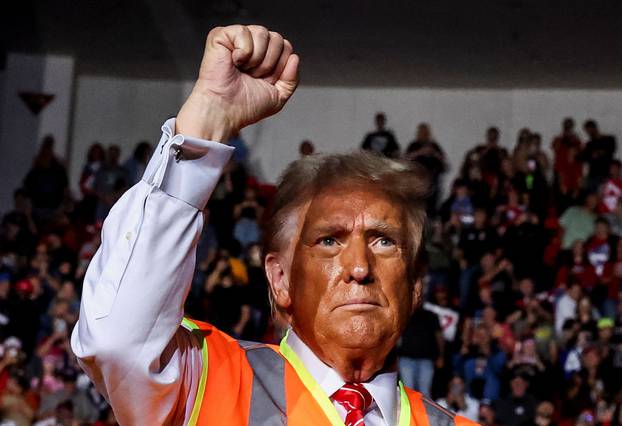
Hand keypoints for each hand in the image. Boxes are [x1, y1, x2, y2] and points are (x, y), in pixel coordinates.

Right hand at [177, 25, 298, 140]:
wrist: (225, 110)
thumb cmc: (245, 107)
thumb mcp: (279, 96)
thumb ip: (292, 79)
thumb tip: (295, 57)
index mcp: (265, 57)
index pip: (286, 47)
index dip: (280, 67)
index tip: (265, 81)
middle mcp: (253, 46)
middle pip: (277, 38)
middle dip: (269, 63)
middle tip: (253, 76)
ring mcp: (237, 39)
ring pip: (263, 33)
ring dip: (256, 59)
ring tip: (243, 70)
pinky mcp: (221, 35)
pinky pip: (244, 32)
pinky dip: (242, 51)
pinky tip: (233, 61)